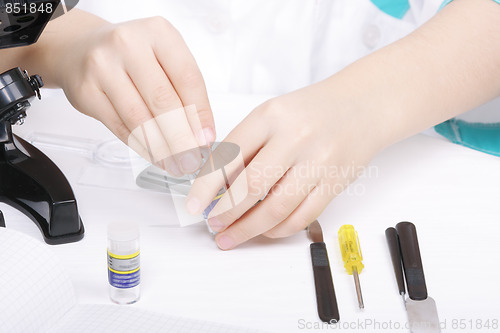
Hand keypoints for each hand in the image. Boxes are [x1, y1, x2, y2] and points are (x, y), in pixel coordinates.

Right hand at [56, 15, 214, 175]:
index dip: (200, 114)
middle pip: (163, 101)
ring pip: (140, 118)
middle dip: (182, 138)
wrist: (81, 48)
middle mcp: (128, 44)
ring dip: (162, 149)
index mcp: (158, 33)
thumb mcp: (164, 59)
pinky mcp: (85, 91)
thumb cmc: (132, 56)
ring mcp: (103, 67)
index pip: (188, 78)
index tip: (207, 140)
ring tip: (177, 164)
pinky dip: (142, 147)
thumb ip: (185, 91)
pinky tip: (156, 157)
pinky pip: (120, 127)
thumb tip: (202, 136)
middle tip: (193, 161)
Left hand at [186, 78, 385, 249]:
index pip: (229, 156)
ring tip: (232, 236)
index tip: (194, 206)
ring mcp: (318, 162)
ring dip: (248, 229)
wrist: (361, 106)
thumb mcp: (272, 115)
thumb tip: (215, 186)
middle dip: (225, 213)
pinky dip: (278, 230)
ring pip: (276, 209)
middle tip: (213, 225)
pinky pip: (302, 217)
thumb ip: (245, 146)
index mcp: (270, 116)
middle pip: (250, 187)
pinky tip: (264, 231)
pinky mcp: (335, 183)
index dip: (206, 186)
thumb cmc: (311, 111)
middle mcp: (295, 137)